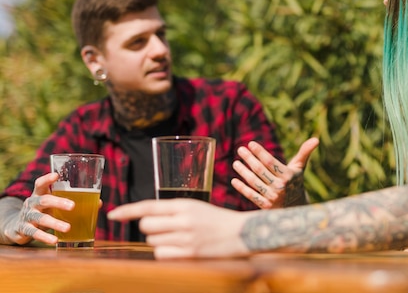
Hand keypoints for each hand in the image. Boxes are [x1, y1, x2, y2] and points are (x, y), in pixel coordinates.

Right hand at [3, 173, 73, 244]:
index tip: (56, 175)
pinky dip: (45, 237)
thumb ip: (71, 202)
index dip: (47, 179)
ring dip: (55, 223)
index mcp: (39, 194)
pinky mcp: (23, 229)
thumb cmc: (42, 211)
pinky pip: (34, 233)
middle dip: (58, 202)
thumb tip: (98, 203)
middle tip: (73, 206)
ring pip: (40, 218)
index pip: (40, 184)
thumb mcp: (53, 205)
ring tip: (68, 228)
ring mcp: (26, 216)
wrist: (16, 226)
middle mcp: (31, 203)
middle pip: (44, 200)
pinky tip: (54, 240)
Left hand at [107, 199, 249, 258]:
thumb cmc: (216, 220)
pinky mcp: (190, 253)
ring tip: (177, 239)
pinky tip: (179, 249)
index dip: (127, 210)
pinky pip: (162, 254)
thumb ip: (173, 212)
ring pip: (152, 241)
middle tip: (163, 229)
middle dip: (149, 229)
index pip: (149, 206)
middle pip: (146, 226)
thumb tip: (147, 220)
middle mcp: (183, 220)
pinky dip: (165, 253)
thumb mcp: (195, 208)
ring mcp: (186, 238)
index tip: (112, 214)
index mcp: (184, 204)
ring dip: (159, 241)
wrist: (242, 232)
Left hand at [231, 138, 318, 208]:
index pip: (271, 161)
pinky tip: (234, 180)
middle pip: (260, 170)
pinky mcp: (266, 206)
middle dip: (249, 159)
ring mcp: (272, 197)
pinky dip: (242, 188)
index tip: (251, 144)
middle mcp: (280, 186)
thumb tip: (315, 139)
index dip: (260, 152)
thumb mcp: (300, 167)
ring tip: (235, 162)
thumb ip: (304, 152)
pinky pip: (251, 195)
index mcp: (288, 175)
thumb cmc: (295, 181)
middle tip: (240, 149)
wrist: (296, 207)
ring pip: (254, 182)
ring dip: (243, 171)